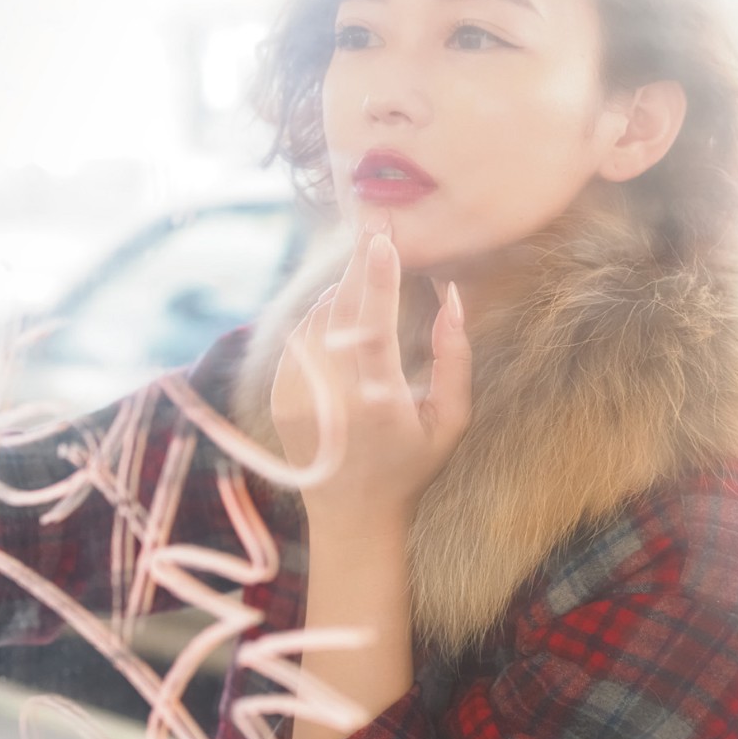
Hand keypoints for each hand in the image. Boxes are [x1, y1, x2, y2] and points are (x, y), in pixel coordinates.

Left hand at [271, 221, 471, 529]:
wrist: (351, 515)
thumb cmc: (411, 467)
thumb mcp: (451, 421)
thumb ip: (456, 358)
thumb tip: (452, 297)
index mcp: (379, 404)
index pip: (374, 327)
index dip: (378, 279)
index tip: (383, 238)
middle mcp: (332, 398)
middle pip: (342, 312)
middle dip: (358, 265)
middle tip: (373, 223)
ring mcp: (299, 397)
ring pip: (316, 320)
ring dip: (341, 293)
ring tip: (367, 279)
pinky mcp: (280, 396)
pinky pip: (299, 339)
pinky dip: (320, 320)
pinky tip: (343, 317)